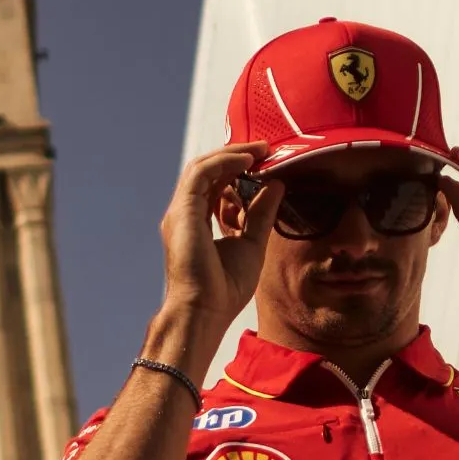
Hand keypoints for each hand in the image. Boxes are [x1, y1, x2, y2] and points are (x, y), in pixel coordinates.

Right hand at [160, 143, 273, 349]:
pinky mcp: (183, 211)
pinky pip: (202, 173)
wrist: (205, 311)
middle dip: (235, 156)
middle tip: (264, 149)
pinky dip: (224, 162)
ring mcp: (181, 212)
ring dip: (231, 154)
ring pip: (202, 167)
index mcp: (197, 223)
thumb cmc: (224, 289)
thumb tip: (277, 185)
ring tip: (259, 150)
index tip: (265, 163)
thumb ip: (261, 214)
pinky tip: (247, 160)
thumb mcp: (252, 244)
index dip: (238, 171)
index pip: (215, 186)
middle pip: (208, 172)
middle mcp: (185, 214)